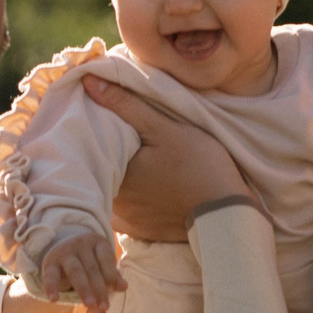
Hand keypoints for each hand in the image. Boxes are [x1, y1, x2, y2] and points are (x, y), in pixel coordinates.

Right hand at [40, 230, 125, 308]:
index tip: (115, 290)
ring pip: (75, 271)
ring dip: (83, 289)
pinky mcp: (50, 263)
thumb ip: (112, 275)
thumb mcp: (102, 263)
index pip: (105, 259)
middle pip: (91, 268)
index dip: (111, 275)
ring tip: (89, 305)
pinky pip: (50, 276)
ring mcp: (64, 253)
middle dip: (99, 288)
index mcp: (97, 242)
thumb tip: (123, 287)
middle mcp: (80, 244)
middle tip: (104, 306)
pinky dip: (51, 287)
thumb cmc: (89, 259)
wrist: (63, 248)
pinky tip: (54, 300)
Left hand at [90, 75, 251, 239]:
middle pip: (96, 171)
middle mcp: (110, 203)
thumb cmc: (198, 166)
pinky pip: (123, 210)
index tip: (101, 118)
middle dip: (102, 154)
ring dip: (114, 176)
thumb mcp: (163, 128)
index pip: (86, 149)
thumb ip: (125, 105)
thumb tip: (88, 81)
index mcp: (111, 175)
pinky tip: (142, 186)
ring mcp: (124, 220)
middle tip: (117, 135)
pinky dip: (128, 197)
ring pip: (108, 190)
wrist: (226, 213)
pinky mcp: (138, 230)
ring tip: (130, 159)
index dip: (91, 131)